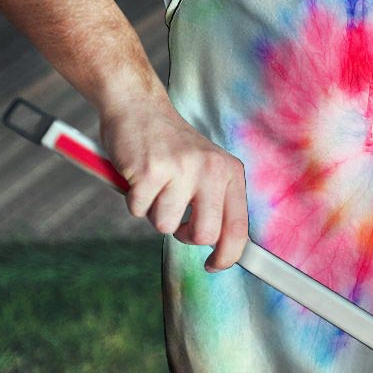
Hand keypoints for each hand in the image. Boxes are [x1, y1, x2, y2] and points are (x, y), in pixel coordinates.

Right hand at [99, 97, 247, 272]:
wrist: (139, 107)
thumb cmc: (171, 146)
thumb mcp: (206, 168)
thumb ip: (216, 202)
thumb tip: (222, 248)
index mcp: (229, 172)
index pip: (238, 227)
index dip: (228, 255)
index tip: (214, 265)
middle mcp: (211, 169)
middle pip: (204, 235)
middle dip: (185, 235)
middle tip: (176, 217)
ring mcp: (181, 168)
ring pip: (165, 225)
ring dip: (154, 212)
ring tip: (155, 185)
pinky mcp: (151, 170)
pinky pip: (138, 210)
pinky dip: (133, 200)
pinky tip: (139, 176)